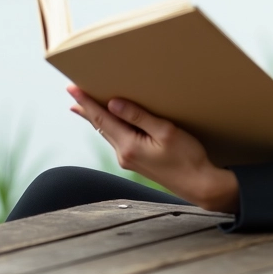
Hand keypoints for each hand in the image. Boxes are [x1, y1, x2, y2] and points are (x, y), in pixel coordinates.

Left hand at [67, 84, 238, 213]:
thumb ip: (138, 116)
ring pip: (107, 133)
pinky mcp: (136, 162)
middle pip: (100, 126)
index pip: (101, 118)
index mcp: (128, 146)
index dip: (86, 102)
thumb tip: (113, 104)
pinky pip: (117, 139)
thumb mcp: (165, 131)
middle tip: (72, 93)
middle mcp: (124, 154)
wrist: (200, 185)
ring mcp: (129, 160)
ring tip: (83, 107)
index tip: (72, 88)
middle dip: (86, 108)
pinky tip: (109, 123)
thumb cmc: (187, 157)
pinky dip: (108, 127)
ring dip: (95, 118)